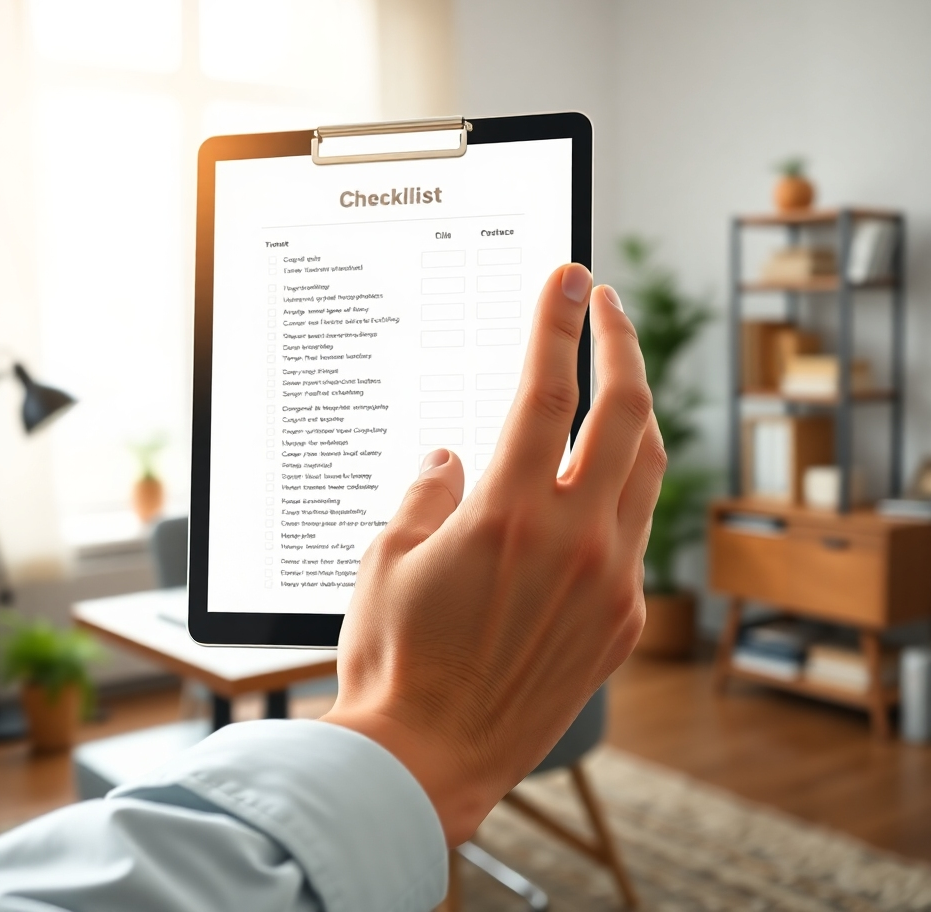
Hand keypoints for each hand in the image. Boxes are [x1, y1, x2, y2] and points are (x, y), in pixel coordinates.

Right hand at [321, 264, 664, 845]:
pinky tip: (596, 486)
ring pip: (649, 471)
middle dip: (622, 344)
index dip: (559, 324)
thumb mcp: (387, 558)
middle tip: (607, 307)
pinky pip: (637, 534)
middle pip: (627, 415)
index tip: (568, 279)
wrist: (428, 759)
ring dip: (636, 414)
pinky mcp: (619, 623)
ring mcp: (609, 583)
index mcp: (509, 515)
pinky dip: (624, 491)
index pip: (548, 391)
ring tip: (614, 383)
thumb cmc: (395, 659)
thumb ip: (425, 492)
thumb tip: (448, 457)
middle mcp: (573, 542)